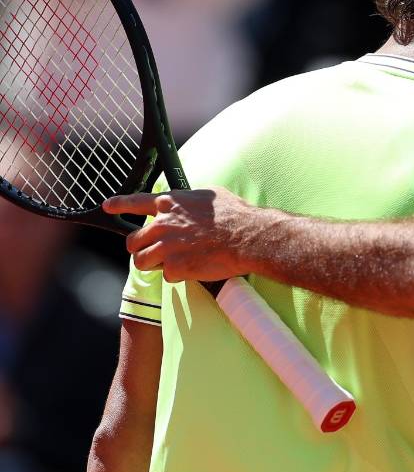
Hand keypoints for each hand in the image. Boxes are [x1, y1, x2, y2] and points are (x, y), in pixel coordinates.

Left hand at [103, 187, 256, 282]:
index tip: (108, 206)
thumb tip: (187, 202)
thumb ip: (189, 201)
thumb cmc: (235, 215)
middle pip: (133, 241)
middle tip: (156, 251)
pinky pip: (166, 276)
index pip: (135, 202)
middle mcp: (162, 225)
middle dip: (141, 247)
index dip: (119, 204)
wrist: (248, 237)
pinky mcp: (174, 268)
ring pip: (142, 261)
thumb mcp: (210, 195)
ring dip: (153, 264)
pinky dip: (178, 275)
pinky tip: (194, 268)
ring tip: (171, 263)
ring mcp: (166, 247)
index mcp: (169, 204)